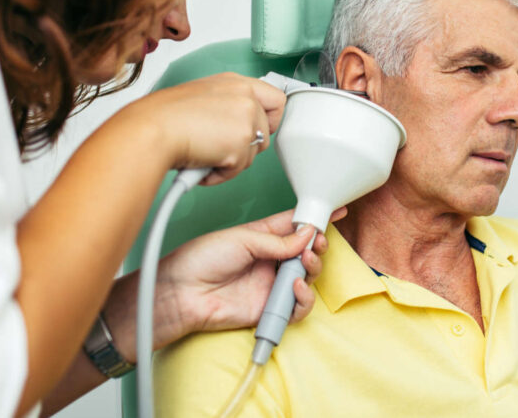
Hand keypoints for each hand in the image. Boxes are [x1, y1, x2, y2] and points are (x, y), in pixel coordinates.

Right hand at [119, 72, 285, 185]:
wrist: (151, 129)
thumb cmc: (164, 117)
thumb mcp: (202, 99)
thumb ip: (226, 107)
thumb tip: (235, 126)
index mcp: (235, 82)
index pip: (275, 99)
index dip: (270, 119)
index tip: (259, 128)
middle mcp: (245, 96)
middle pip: (267, 131)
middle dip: (247, 145)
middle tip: (222, 147)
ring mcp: (247, 118)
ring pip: (254, 152)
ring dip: (231, 161)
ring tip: (205, 154)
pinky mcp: (242, 142)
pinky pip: (239, 169)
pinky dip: (220, 174)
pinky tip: (202, 163)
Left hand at [146, 208, 341, 349]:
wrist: (182, 293)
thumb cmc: (200, 260)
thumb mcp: (242, 239)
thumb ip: (277, 240)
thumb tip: (307, 234)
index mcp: (262, 237)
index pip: (295, 225)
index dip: (315, 218)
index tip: (335, 210)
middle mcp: (269, 261)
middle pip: (306, 252)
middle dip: (317, 245)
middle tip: (317, 242)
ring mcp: (270, 285)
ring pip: (307, 278)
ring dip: (313, 267)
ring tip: (306, 261)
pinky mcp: (269, 308)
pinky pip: (297, 307)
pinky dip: (304, 297)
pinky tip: (296, 286)